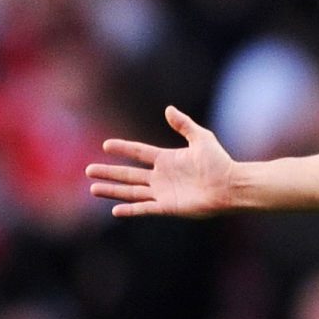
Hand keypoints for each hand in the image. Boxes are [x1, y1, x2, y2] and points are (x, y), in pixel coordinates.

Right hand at [87, 106, 240, 217]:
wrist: (230, 186)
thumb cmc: (219, 162)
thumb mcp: (202, 138)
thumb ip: (184, 124)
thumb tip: (169, 109)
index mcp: (167, 159)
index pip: (139, 152)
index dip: (123, 148)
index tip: (106, 145)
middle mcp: (161, 176)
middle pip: (128, 174)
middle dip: (108, 172)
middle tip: (88, 170)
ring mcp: (163, 192)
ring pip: (131, 191)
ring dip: (112, 190)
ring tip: (93, 188)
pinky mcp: (168, 207)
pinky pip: (144, 208)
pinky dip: (130, 210)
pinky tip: (115, 210)